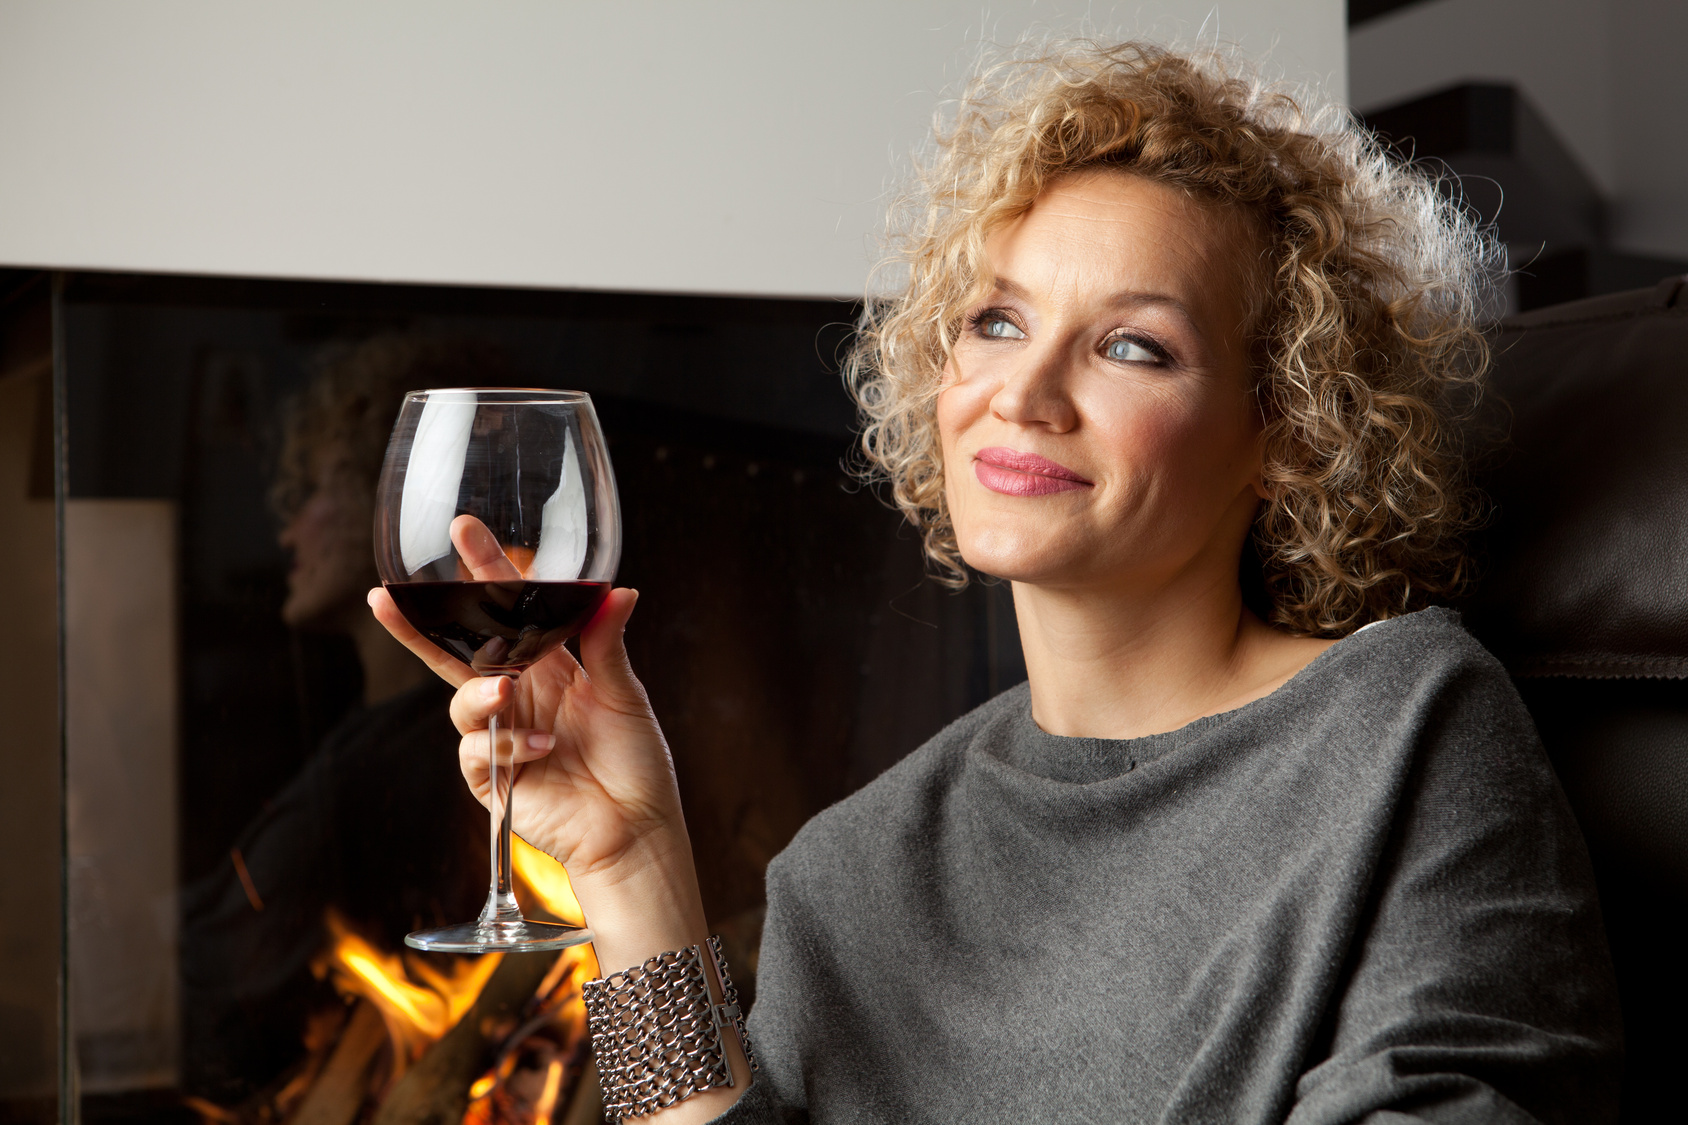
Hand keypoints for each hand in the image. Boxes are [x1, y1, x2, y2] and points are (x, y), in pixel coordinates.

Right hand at [367, 515, 690, 892]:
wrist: (636, 830)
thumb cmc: (636, 763)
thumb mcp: (625, 694)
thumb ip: (607, 643)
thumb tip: (618, 588)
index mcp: (550, 667)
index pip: (509, 612)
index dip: (485, 573)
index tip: (465, 531)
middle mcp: (519, 697)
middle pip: (457, 653)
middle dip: (420, 625)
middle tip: (389, 596)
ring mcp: (501, 738)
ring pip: (461, 701)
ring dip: (480, 694)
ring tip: (509, 693)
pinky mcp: (492, 780)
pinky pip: (476, 751)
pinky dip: (507, 746)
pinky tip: (542, 750)